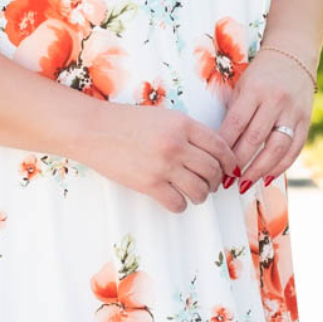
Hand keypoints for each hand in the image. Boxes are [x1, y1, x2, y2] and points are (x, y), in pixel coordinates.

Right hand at [79, 101, 239, 212]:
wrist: (93, 130)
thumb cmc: (125, 122)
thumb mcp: (163, 117)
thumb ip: (187, 131)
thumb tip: (209, 153)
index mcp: (183, 125)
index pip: (220, 147)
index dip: (229, 161)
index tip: (228, 168)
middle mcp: (177, 145)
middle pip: (213, 170)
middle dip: (216, 180)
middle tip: (211, 183)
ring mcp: (164, 166)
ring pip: (200, 190)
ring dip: (201, 195)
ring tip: (194, 192)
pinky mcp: (149, 184)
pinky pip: (178, 203)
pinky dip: (180, 204)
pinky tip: (174, 199)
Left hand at [220, 47, 314, 186]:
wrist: (293, 56)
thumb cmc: (260, 75)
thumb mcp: (242, 86)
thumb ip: (234, 114)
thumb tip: (219, 148)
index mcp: (254, 90)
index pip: (236, 124)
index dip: (224, 147)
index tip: (213, 163)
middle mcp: (275, 101)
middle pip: (255, 139)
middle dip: (238, 163)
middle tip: (225, 180)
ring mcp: (293, 112)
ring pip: (276, 148)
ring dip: (259, 170)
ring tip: (244, 184)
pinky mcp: (306, 121)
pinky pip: (294, 149)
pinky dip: (281, 166)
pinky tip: (267, 177)